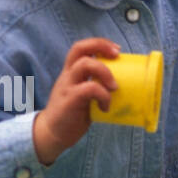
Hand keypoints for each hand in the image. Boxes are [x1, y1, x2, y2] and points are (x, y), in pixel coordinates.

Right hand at [32, 38, 120, 165]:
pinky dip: (103, 96)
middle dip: (101, 46)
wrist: (52, 133)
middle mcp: (68, 75)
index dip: (99, 43)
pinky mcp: (70, 100)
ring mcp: (67, 86)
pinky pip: (89, 89)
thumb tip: (125, 88)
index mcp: (71, 72)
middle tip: (117, 56)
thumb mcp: (84, 96)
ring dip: (105, 72)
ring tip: (114, 88)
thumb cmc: (73, 114)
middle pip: (80, 48)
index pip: (81, 47)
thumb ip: (96, 87)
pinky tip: (105, 107)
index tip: (117, 50)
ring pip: (84, 64)